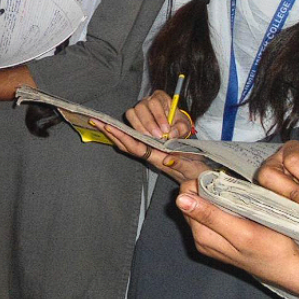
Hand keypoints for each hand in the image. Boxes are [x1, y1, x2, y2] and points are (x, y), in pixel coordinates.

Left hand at [90, 120, 209, 183]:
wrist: (202, 177)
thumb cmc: (198, 171)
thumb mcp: (192, 166)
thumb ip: (180, 163)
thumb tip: (168, 160)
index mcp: (158, 158)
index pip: (136, 147)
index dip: (122, 137)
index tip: (110, 127)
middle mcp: (152, 156)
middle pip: (127, 145)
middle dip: (112, 134)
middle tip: (97, 122)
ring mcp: (152, 154)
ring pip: (129, 144)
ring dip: (116, 134)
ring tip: (103, 123)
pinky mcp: (155, 152)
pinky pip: (136, 143)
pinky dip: (125, 136)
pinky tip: (119, 130)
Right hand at [125, 90, 191, 139]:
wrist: (172, 127)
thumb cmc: (177, 123)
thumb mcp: (184, 125)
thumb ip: (180, 128)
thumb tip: (171, 134)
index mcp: (161, 97)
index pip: (155, 102)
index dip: (159, 116)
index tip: (166, 130)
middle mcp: (147, 100)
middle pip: (141, 107)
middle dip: (149, 123)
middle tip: (158, 136)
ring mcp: (138, 108)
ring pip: (132, 113)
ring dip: (140, 128)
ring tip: (151, 139)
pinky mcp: (133, 116)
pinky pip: (129, 120)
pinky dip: (135, 130)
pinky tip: (144, 138)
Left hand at [176, 179, 298, 286]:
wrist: (287, 267)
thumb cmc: (271, 249)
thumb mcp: (242, 232)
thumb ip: (211, 216)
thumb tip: (180, 199)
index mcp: (203, 235)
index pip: (185, 196)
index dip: (200, 182)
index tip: (220, 179)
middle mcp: (200, 238)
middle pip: (190, 199)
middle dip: (206, 187)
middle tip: (230, 186)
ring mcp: (208, 238)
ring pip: (199, 204)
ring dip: (213, 193)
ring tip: (234, 194)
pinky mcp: (216, 238)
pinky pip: (209, 212)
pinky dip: (218, 202)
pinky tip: (235, 204)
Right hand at [257, 141, 298, 223]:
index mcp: (296, 152)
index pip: (295, 160)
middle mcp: (275, 164)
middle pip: (271, 174)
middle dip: (293, 193)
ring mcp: (266, 183)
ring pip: (264, 192)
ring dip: (285, 206)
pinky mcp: (263, 201)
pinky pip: (265, 208)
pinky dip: (281, 217)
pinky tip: (297, 224)